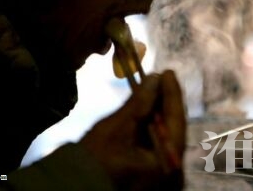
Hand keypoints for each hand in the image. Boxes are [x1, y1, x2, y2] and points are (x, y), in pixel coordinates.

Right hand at [80, 70, 185, 190]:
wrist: (76, 185)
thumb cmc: (96, 160)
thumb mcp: (118, 127)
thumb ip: (140, 103)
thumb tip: (154, 79)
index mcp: (168, 166)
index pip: (176, 122)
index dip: (172, 94)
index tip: (168, 72)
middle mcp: (172, 175)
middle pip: (174, 129)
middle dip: (166, 102)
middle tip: (162, 78)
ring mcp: (164, 177)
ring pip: (166, 136)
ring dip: (159, 113)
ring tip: (155, 88)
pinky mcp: (153, 175)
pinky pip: (159, 145)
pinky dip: (153, 127)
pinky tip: (149, 110)